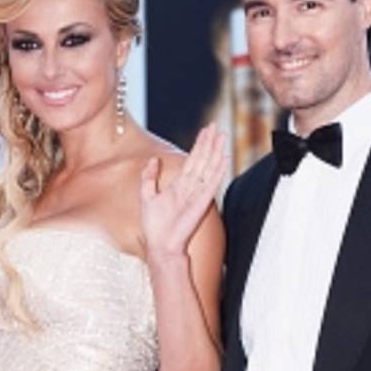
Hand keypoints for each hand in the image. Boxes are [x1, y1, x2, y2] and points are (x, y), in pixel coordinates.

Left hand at [140, 123, 227, 259]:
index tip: (206, 130)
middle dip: (209, 142)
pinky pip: (211, 184)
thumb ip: (149, 177)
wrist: (161, 245)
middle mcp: (191, 187)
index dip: (199, 144)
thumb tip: (152, 159)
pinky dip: (217, 171)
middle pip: (203, 159)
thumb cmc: (155, 226)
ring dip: (215, 151)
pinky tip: (223, 158)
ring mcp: (197, 194)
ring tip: (222, 136)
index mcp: (180, 185)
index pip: (192, 160)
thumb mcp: (147, 196)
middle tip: (217, 125)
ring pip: (208, 167)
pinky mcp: (201, 203)